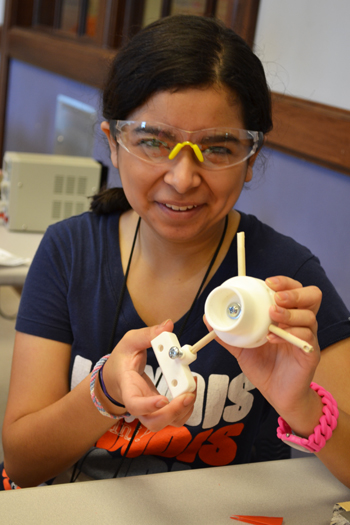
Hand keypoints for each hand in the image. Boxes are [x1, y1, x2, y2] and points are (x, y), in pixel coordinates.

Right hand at [102, 320, 195, 431]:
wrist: (115, 377)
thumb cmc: (122, 360)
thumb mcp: (130, 342)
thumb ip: (148, 334)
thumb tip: (168, 325)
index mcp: (128, 387)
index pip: (134, 404)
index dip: (148, 406)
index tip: (163, 400)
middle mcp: (139, 404)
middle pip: (153, 422)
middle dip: (173, 412)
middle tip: (187, 395)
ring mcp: (150, 410)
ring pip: (166, 424)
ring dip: (183, 411)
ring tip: (192, 390)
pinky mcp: (160, 409)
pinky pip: (174, 417)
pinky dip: (186, 408)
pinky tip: (190, 390)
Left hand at [205, 276, 321, 425]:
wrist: (277, 394)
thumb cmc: (264, 367)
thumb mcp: (242, 348)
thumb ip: (228, 334)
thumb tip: (208, 320)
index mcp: (286, 316)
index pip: (294, 289)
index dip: (285, 282)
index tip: (268, 282)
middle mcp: (301, 323)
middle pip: (311, 296)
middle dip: (293, 293)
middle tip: (275, 298)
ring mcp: (307, 338)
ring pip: (309, 315)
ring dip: (289, 313)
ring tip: (272, 316)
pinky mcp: (310, 353)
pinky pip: (306, 337)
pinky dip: (290, 334)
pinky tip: (273, 337)